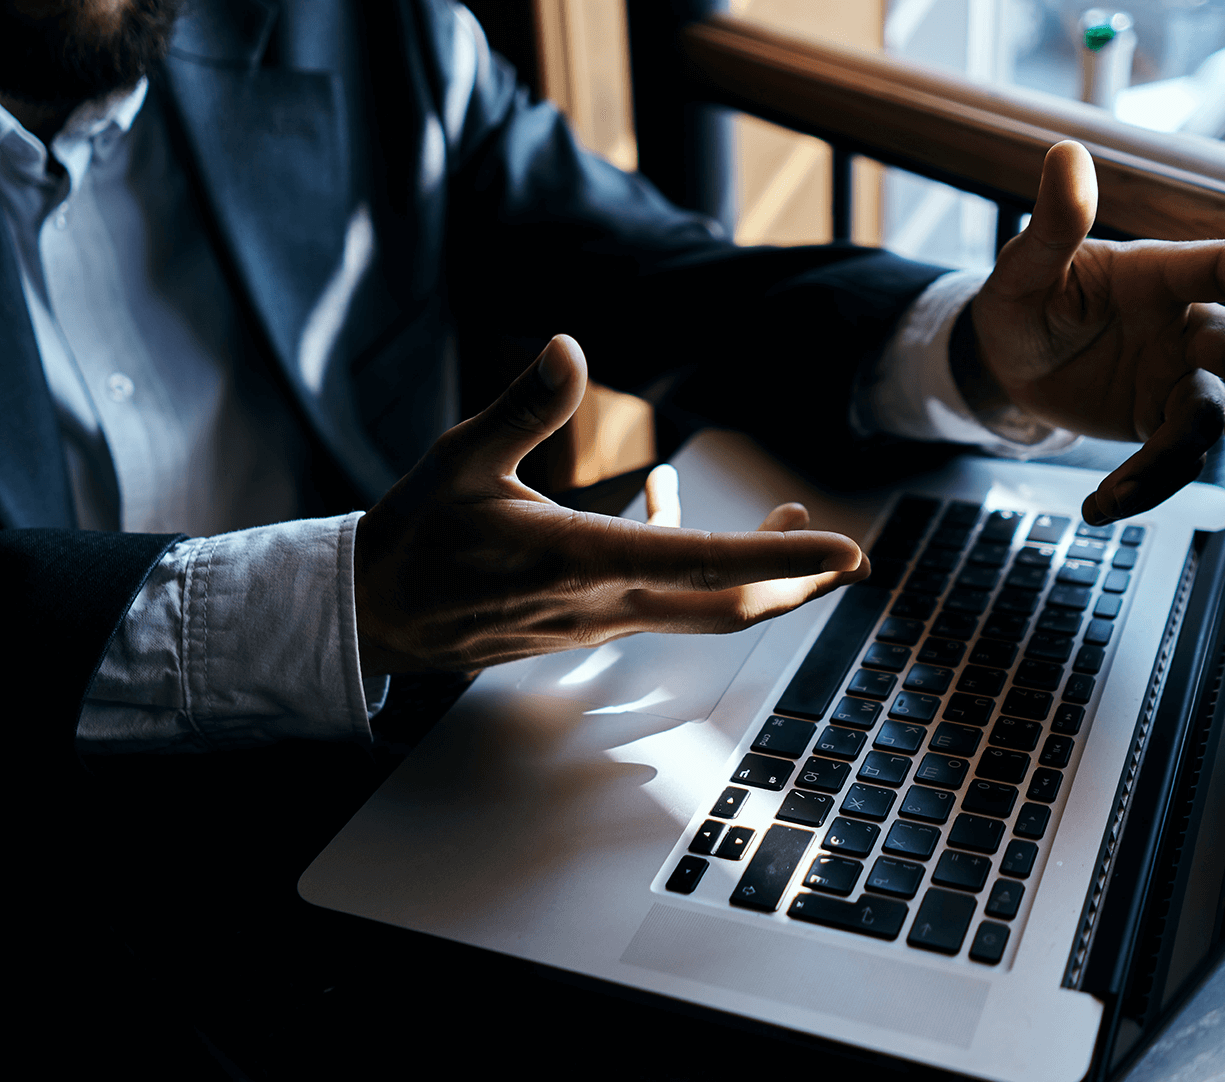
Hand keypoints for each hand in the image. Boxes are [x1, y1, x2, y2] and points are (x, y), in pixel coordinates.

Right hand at [354, 335, 870, 674]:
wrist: (375, 617)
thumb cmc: (416, 536)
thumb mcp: (458, 461)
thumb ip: (521, 408)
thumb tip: (567, 345)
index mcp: (577, 561)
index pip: (702, 563)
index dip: (780, 559)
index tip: (846, 550)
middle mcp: (601, 603)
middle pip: (729, 607)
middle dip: (796, 582)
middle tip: (849, 556)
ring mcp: (599, 622)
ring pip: (702, 607)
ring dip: (754, 570)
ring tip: (787, 517)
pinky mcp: (589, 623)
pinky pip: (663, 598)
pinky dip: (690, 558)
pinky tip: (661, 498)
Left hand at [970, 141, 1224, 524]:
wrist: (1003, 361)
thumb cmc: (1022, 298)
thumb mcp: (1026, 269)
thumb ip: (1053, 224)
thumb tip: (1064, 152)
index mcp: (1163, 275)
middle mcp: (1183, 325)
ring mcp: (1175, 377)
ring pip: (1210, 417)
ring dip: (1179, 458)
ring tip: (1123, 492)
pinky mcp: (1155, 421)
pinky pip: (1169, 457)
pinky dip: (1141, 486)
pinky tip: (1098, 506)